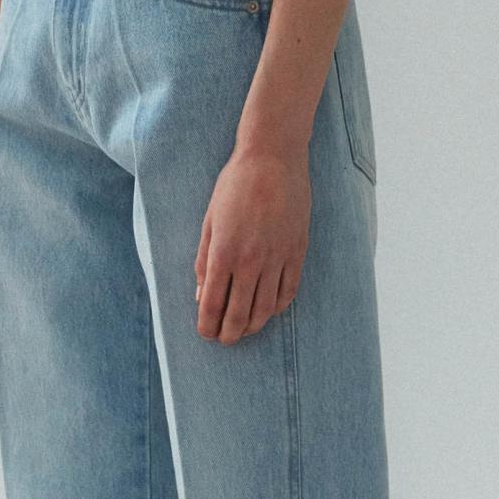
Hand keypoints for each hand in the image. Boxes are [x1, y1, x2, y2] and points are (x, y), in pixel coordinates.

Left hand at [193, 139, 309, 341]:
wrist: (273, 159)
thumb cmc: (234, 185)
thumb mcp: (210, 221)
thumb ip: (205, 261)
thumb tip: (202, 296)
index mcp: (224, 252)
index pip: (213, 304)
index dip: (207, 324)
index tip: (205, 333)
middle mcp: (251, 261)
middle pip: (239, 313)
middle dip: (229, 333)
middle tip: (224, 339)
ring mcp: (277, 258)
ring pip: (265, 308)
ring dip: (252, 325)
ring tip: (244, 330)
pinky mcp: (297, 252)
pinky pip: (288, 292)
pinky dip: (276, 307)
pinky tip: (267, 311)